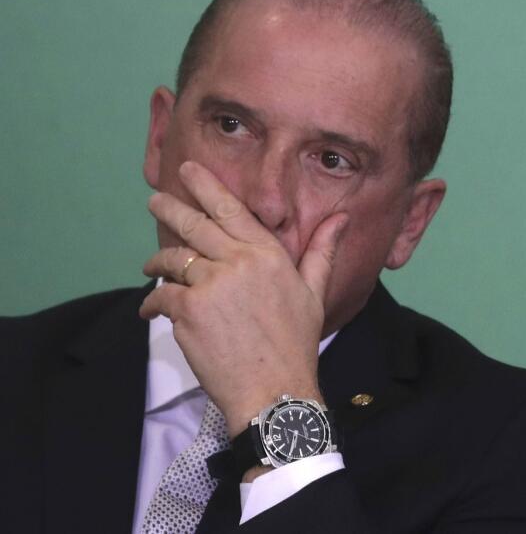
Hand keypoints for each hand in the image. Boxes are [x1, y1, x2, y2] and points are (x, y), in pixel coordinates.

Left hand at [139, 161, 347, 437]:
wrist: (274, 388)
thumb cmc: (296, 343)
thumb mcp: (314, 293)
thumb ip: (322, 251)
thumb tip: (341, 218)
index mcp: (269, 254)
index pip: (232, 210)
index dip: (207, 187)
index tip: (189, 171)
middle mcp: (239, 262)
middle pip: (196, 225)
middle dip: (171, 208)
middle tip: (155, 200)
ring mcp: (212, 284)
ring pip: (174, 260)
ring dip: (158, 263)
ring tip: (152, 267)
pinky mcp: (189, 310)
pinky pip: (161, 295)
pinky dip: (152, 302)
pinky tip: (151, 310)